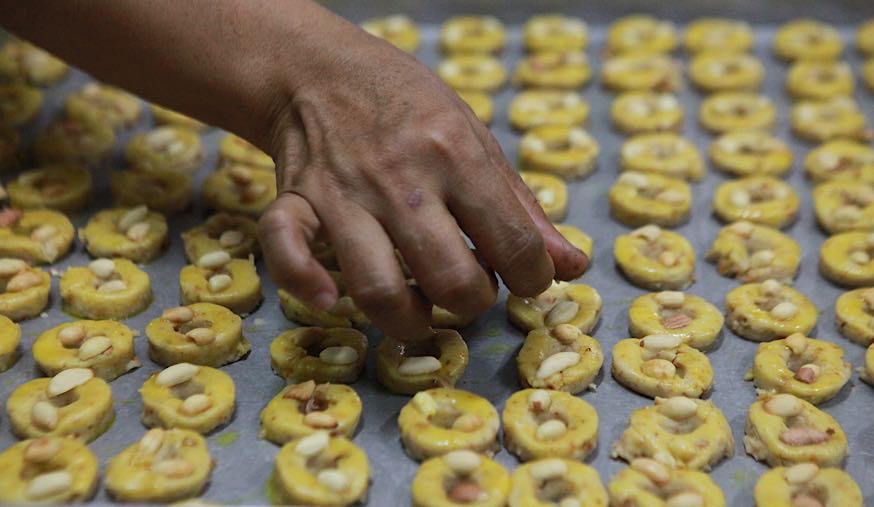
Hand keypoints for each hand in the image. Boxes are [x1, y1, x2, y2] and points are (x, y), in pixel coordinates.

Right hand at [258, 8, 588, 339]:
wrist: (317, 68)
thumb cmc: (407, 104)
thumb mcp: (475, 137)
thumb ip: (523, 207)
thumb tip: (574, 268)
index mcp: (455, 154)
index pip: (512, 243)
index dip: (534, 278)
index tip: (526, 279)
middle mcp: (401, 178)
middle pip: (449, 278)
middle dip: (474, 304)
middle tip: (471, 292)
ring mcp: (343, 193)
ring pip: (377, 288)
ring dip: (409, 321)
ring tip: (423, 313)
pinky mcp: (295, 201)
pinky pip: (285, 251)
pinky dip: (304, 283)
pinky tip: (329, 299)